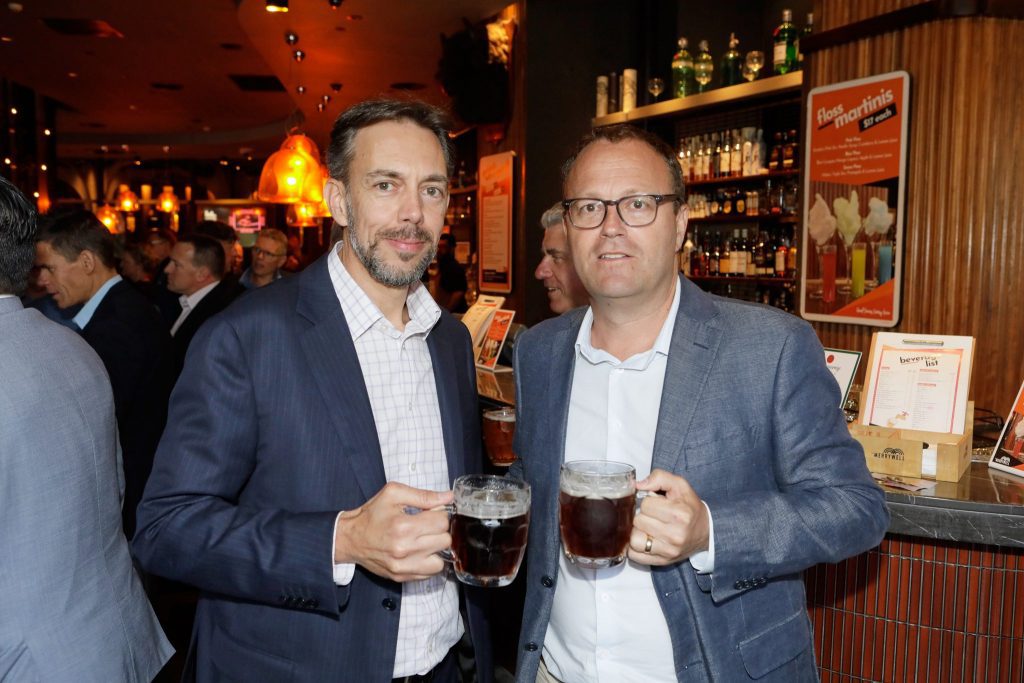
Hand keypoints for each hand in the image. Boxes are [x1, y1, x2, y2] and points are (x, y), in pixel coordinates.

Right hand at [334, 482, 453, 581]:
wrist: (351, 538)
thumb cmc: (372, 515)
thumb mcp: (394, 494)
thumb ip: (423, 495)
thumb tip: (448, 497)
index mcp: (403, 526)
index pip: (442, 522)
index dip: (439, 515)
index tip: (430, 514)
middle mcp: (404, 549)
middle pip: (444, 541)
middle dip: (439, 531)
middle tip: (426, 526)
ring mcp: (403, 566)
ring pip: (440, 561)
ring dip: (435, 550)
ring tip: (424, 541)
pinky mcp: (401, 577)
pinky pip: (429, 574)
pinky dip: (427, 562)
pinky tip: (418, 552)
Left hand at [627, 469, 708, 565]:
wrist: (706, 531)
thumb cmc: (690, 507)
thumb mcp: (680, 485)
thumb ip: (659, 478)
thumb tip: (637, 485)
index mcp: (679, 514)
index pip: (645, 505)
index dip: (648, 501)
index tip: (656, 504)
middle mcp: (675, 535)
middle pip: (638, 521)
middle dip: (642, 516)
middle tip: (653, 515)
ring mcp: (668, 551)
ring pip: (634, 540)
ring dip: (637, 532)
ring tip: (648, 527)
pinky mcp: (663, 561)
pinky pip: (635, 555)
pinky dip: (635, 547)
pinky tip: (645, 539)